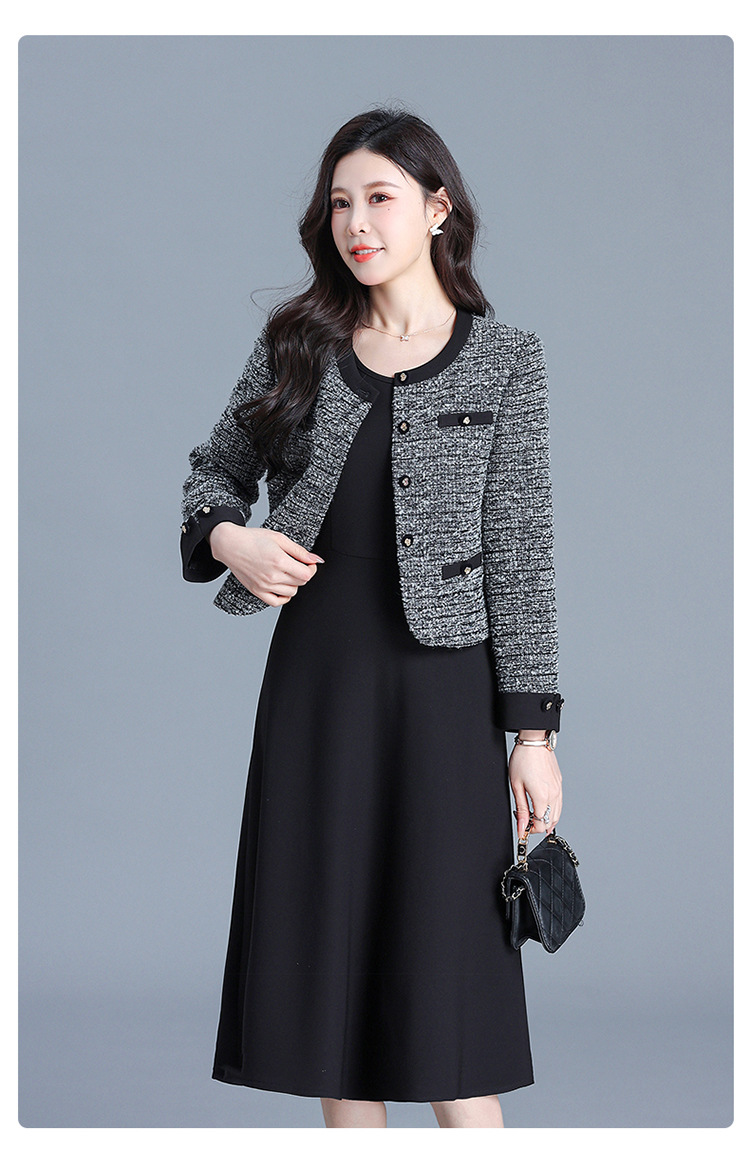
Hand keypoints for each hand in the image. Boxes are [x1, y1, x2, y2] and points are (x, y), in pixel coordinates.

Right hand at [209, 523, 324, 605]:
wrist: (230, 544)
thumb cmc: (252, 539)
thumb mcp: (279, 538)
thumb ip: (299, 551)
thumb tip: (315, 559)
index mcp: (279, 561)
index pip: (306, 574)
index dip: (311, 569)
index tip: (309, 563)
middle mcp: (272, 576)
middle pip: (300, 583)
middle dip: (303, 574)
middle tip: (298, 565)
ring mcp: (263, 585)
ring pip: (291, 593)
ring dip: (294, 584)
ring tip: (288, 573)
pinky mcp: (256, 591)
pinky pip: (276, 602)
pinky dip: (283, 597)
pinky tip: (283, 587)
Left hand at [508, 743, 562, 837]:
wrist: (534, 742)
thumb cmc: (523, 760)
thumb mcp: (516, 786)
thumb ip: (521, 809)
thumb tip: (522, 827)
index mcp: (542, 797)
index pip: (541, 825)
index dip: (530, 829)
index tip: (522, 826)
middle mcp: (554, 795)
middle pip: (550, 822)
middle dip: (538, 825)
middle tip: (526, 820)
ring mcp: (558, 789)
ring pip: (557, 814)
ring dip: (546, 819)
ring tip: (533, 816)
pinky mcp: (559, 784)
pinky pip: (559, 804)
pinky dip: (552, 810)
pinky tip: (543, 808)